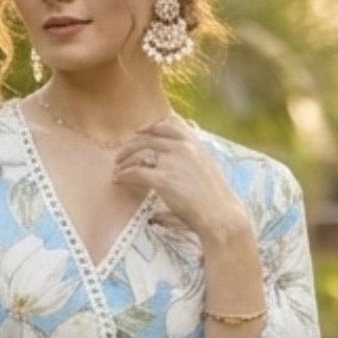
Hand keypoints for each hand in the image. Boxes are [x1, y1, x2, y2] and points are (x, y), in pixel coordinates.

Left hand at [112, 116, 249, 243]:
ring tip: (117, 168)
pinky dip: (124, 175)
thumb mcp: (207, 168)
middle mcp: (183, 147)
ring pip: (140, 153)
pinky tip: (118, 180)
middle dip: (132, 144)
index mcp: (195, 142)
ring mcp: (172, 162)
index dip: (151, 125)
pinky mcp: (163, 179)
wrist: (221, 214)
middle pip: (149, 137)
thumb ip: (192, 158)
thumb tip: (176, 162)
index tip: (140, 130)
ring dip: (125, 159)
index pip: (169, 123)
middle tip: (121, 155)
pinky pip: (136, 173)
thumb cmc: (216, 198)